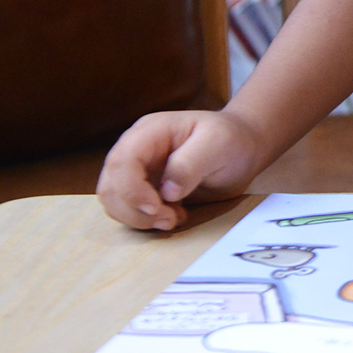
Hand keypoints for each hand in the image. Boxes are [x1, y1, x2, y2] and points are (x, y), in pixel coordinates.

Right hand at [97, 109, 265, 230]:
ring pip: (114, 202)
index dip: (131, 189)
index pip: (121, 161)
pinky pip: (128, 211)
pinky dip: (146, 221)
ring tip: (174, 217)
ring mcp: (137, 171)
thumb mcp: (218, 143)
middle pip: (111, 186)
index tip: (156, 208)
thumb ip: (191, 163)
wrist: (242, 149)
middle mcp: (136, 150)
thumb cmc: (230, 139)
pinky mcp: (143, 190)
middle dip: (135, 210)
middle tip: (170, 218)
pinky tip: (174, 216)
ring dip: (139, 219)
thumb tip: (167, 191)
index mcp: (150, 131)